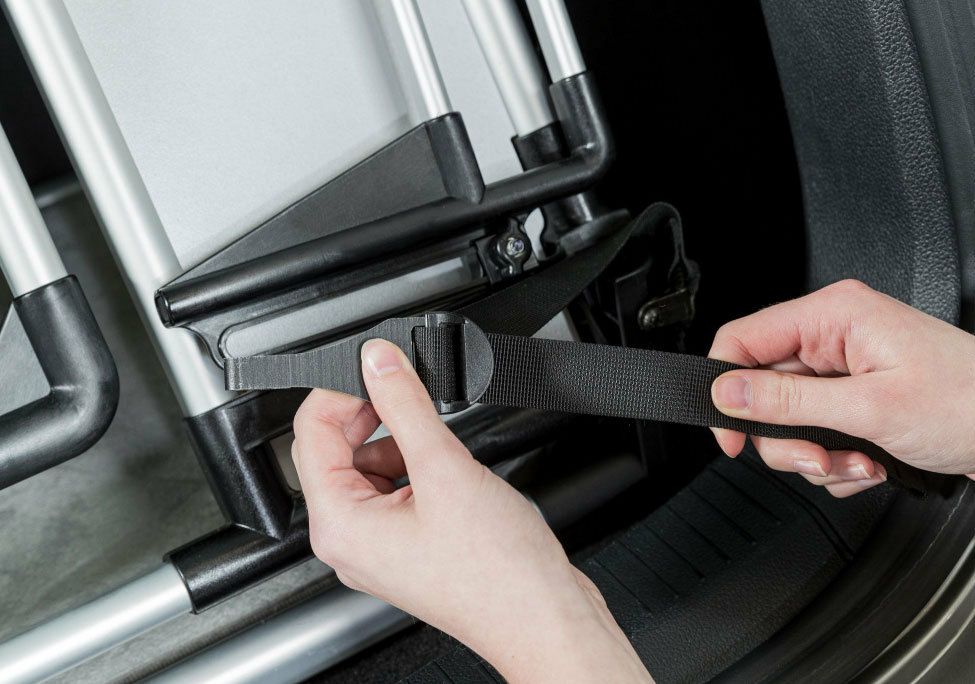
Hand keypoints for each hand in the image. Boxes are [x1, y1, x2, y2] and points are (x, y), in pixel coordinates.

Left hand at [292, 338, 651, 683]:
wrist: (542, 618)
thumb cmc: (497, 573)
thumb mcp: (445, 469)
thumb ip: (405, 404)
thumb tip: (377, 361)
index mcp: (339, 526)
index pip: (311, 433)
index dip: (340, 391)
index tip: (375, 368)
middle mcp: (349, 541)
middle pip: (335, 450)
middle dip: (370, 416)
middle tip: (407, 393)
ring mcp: (378, 547)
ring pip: (367, 469)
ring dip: (397, 442)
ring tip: (439, 446)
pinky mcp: (407, 547)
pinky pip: (393, 491)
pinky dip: (416, 468)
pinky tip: (448, 470)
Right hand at [709, 279, 974, 496]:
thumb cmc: (970, 404)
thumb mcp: (870, 407)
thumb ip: (789, 401)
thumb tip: (727, 392)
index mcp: (833, 315)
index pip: (743, 339)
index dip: (726, 389)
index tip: (729, 434)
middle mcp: (834, 335)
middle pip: (763, 390)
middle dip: (786, 437)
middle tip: (815, 458)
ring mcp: (844, 368)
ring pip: (787, 419)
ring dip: (815, 455)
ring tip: (857, 463)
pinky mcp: (854, 398)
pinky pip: (814, 433)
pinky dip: (835, 459)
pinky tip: (869, 463)